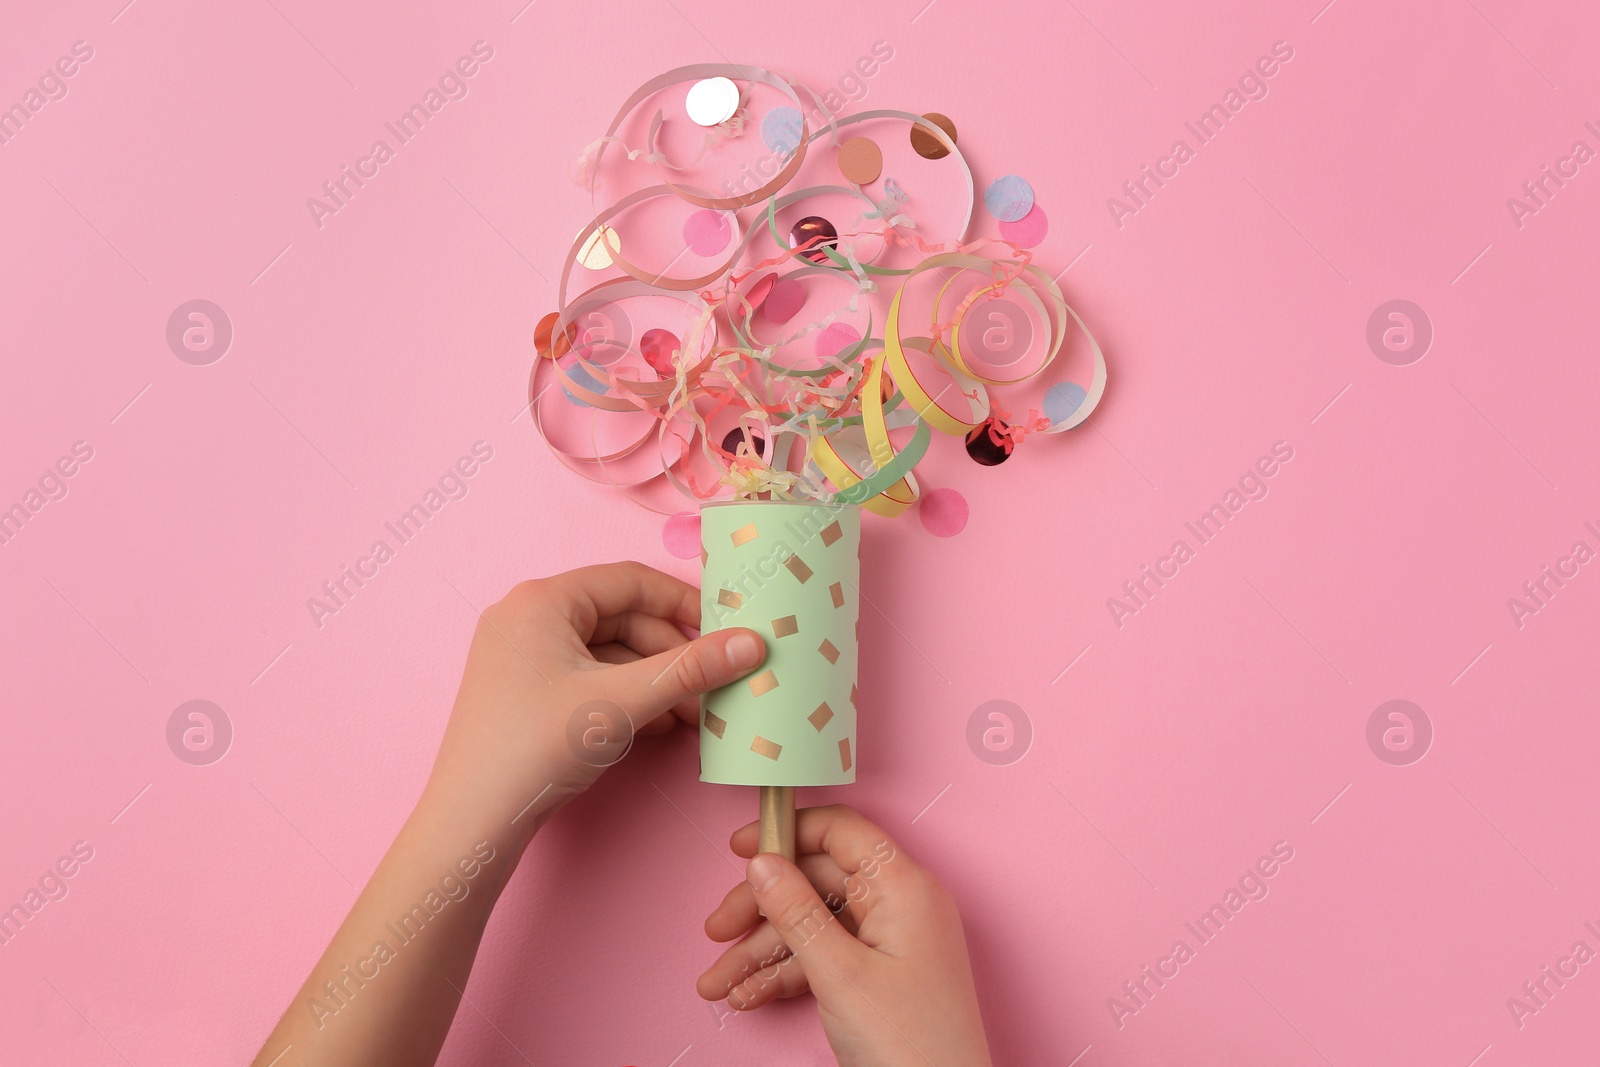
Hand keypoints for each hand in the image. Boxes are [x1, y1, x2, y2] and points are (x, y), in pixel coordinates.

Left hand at [424, 562, 764, 838]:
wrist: (473, 822)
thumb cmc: (535, 749)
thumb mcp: (622, 703)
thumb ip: (690, 670)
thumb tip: (752, 643)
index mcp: (542, 601)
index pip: (630, 581)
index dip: (684, 604)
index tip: (726, 630)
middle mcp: (527, 617)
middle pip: (621, 618)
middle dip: (671, 655)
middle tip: (713, 686)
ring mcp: (523, 655)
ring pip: (609, 653)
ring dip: (654, 682)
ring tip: (693, 716)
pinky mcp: (525, 691)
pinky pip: (589, 678)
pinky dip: (626, 697)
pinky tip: (659, 726)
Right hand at [697, 805, 991, 1066]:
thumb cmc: (913, 1046)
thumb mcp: (840, 974)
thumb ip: (796, 912)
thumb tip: (764, 863)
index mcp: (903, 887)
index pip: (840, 832)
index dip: (787, 833)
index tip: (741, 847)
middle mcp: (901, 904)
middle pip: (817, 882)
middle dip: (761, 909)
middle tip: (717, 930)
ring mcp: (892, 940)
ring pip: (814, 925)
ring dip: (763, 952)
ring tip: (720, 983)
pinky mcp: (883, 973)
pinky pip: (826, 957)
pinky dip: (787, 974)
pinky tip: (750, 995)